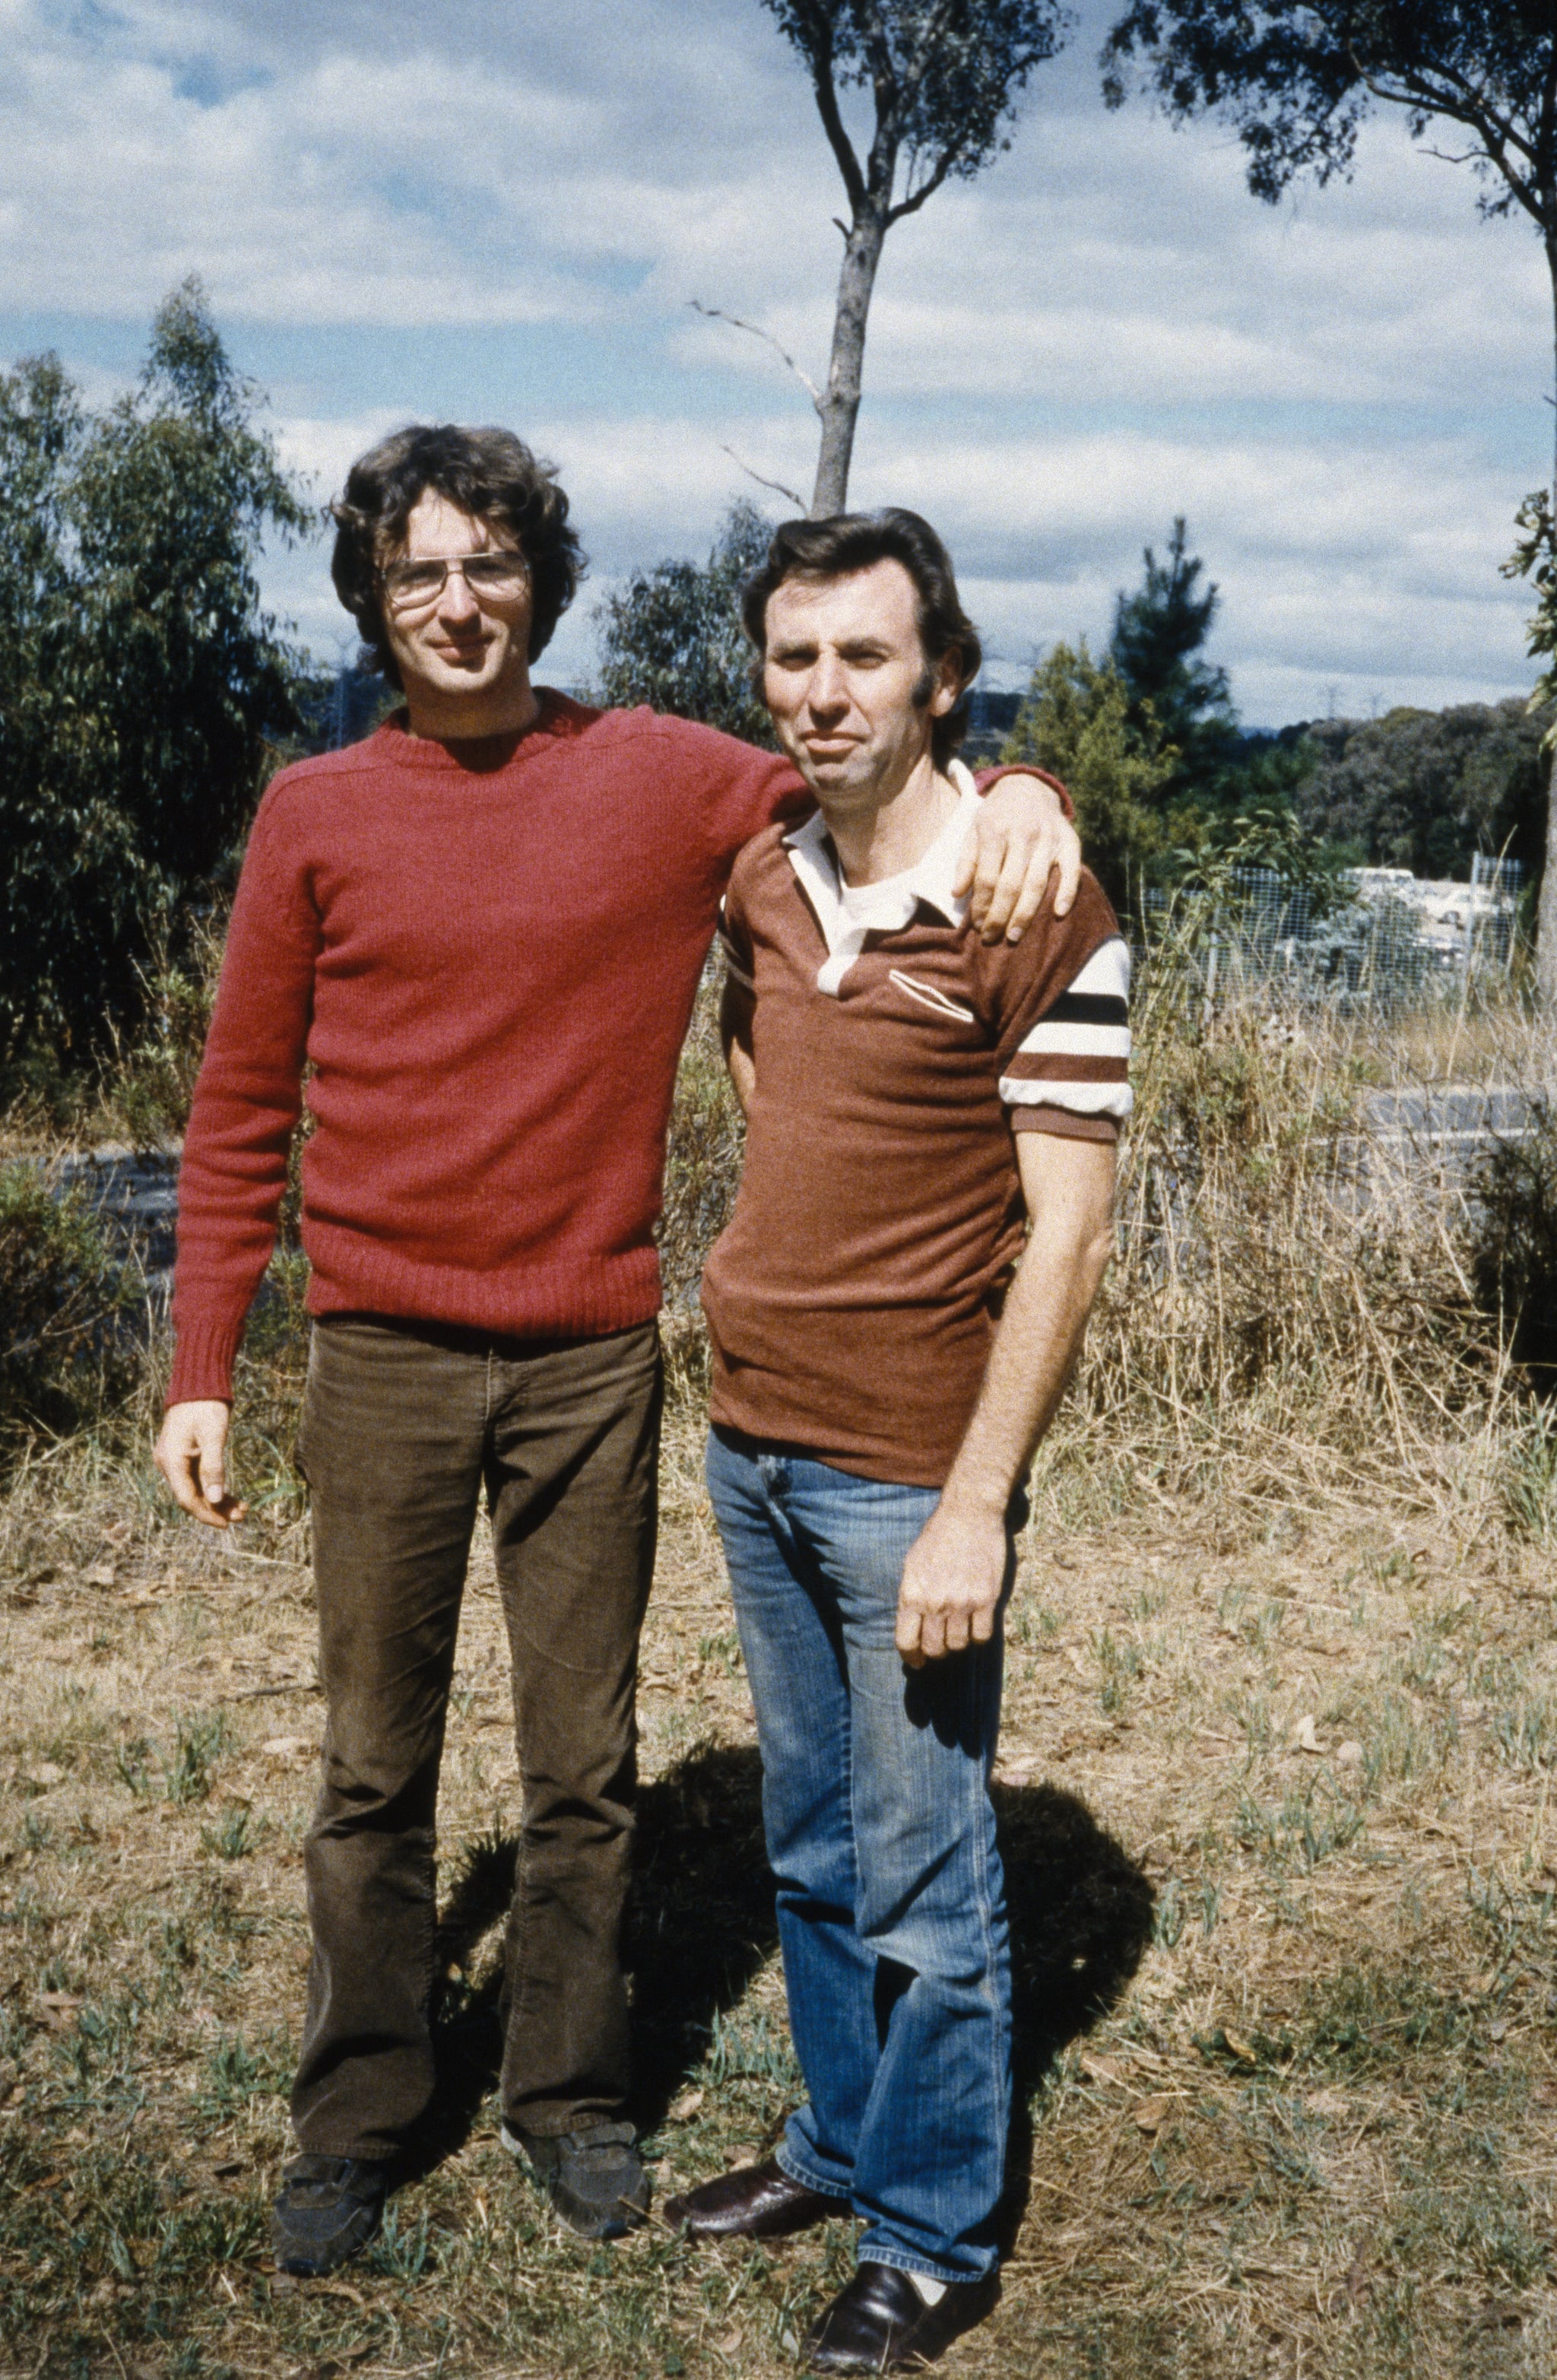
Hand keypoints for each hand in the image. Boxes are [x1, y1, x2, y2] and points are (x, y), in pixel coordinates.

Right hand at [154, 1400, 245, 1529]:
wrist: (198, 1386)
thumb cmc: (206, 1407)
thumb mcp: (213, 1436)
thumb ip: (213, 1468)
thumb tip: (215, 1499)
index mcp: (171, 1461)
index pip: (187, 1499)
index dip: (206, 1514)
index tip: (227, 1524)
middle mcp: (167, 1464)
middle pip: (191, 1497)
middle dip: (215, 1509)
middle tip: (242, 1516)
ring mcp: (174, 1461)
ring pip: (196, 1490)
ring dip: (217, 1501)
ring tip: (242, 1509)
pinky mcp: (183, 1457)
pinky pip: (197, 1479)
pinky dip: (213, 1488)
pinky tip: (231, 1497)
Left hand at [894, 1501, 1006, 1668]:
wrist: (968, 1515)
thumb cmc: (937, 1537)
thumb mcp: (911, 1565)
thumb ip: (911, 1596)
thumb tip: (912, 1625)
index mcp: (912, 1595)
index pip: (906, 1642)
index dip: (911, 1657)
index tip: (917, 1661)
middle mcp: (935, 1603)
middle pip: (934, 1649)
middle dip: (935, 1651)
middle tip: (940, 1644)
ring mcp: (962, 1603)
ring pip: (958, 1645)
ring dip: (957, 1643)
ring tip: (958, 1630)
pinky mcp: (986, 1599)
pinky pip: (982, 1636)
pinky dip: (978, 1636)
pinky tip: (976, 1624)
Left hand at [955, 771, 1081, 941]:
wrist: (1028, 786)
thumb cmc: (997, 815)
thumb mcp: (974, 829)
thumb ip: (966, 860)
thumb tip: (957, 893)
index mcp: (995, 831)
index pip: (987, 877)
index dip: (981, 905)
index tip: (977, 924)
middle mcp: (1023, 835)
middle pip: (1011, 885)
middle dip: (1000, 916)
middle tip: (992, 938)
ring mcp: (1048, 839)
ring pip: (1037, 883)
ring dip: (1026, 914)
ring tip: (1015, 936)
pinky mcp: (1069, 841)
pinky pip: (1072, 870)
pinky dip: (1067, 892)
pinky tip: (1059, 913)